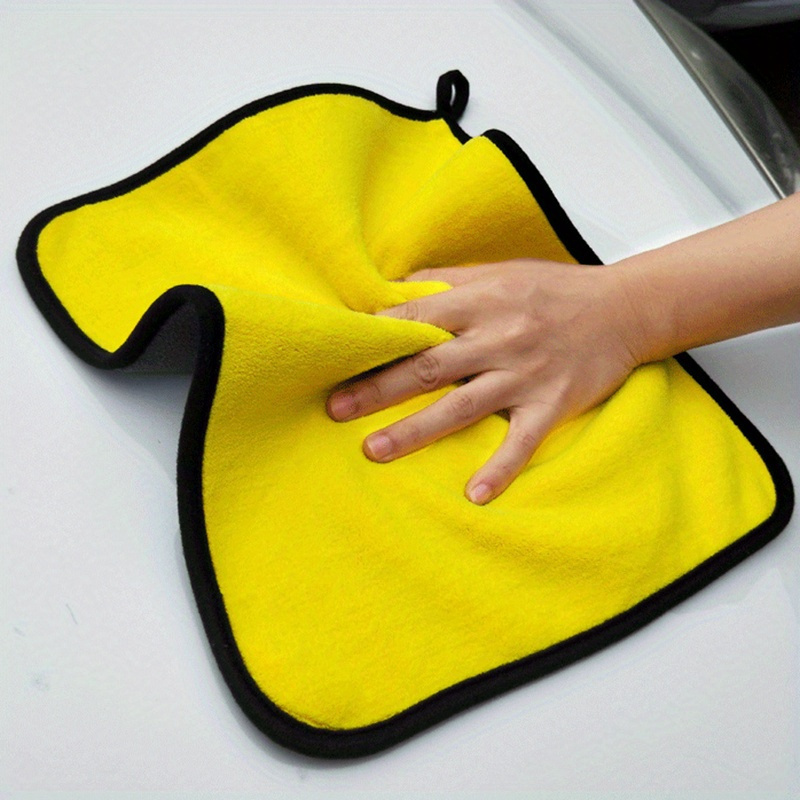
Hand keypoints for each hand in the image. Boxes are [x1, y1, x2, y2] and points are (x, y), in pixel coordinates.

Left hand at [327, 259, 643, 503]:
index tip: (337, 354)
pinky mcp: (552, 404)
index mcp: (481, 301)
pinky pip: (522, 441)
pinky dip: (501, 468)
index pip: (416, 319)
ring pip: (461, 406)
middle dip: (378, 387)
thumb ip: (446, 282)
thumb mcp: (499, 271)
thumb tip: (393, 291)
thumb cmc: (553, 290)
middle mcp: (499, 337)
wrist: (624, 309)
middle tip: (335, 407)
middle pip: (428, 366)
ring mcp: (525, 374)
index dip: (375, 337)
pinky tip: (474, 494)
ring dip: (416, 431)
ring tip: (374, 450)